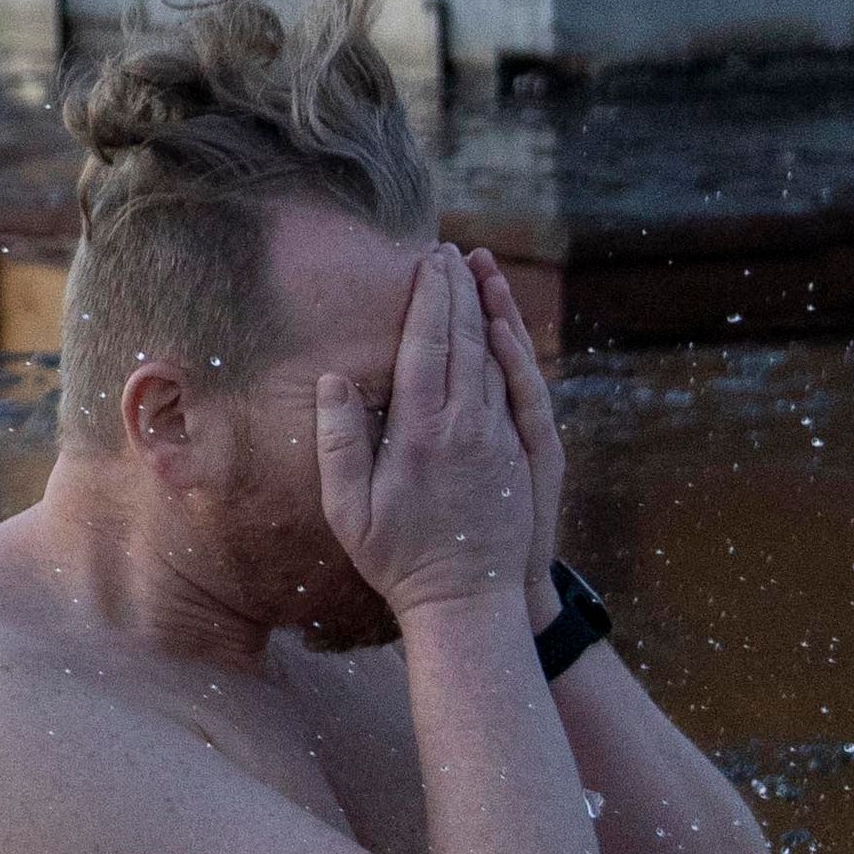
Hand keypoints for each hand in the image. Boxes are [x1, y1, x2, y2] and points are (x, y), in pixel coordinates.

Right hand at [313, 243, 551, 623]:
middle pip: (464, 338)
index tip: (427, 260)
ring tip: (477, 271)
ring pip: (495, 356)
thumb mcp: (348, 511)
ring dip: (486, 308)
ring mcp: (498, 437)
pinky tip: (504, 328)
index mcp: (420, 432)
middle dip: (457, 289)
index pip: (426, 344)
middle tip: (449, 251)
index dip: (428, 296)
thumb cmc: (398, 559)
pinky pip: (518, 386)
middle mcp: (466, 425)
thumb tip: (334, 379)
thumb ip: (339, 442)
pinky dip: (512, 348)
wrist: (467, 601)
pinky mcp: (520, 452)